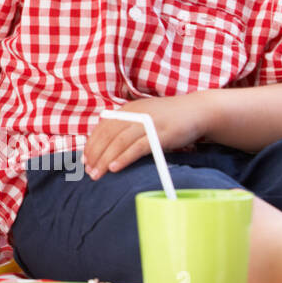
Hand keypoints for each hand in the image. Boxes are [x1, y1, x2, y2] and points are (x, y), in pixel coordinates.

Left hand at [82, 94, 209, 180]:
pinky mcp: (160, 134)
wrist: (197, 111)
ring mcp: (147, 123)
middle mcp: (135, 113)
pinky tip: (114, 168)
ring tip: (97, 173)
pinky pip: (137, 147)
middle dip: (95, 154)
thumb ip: (127, 126)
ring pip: (119, 142)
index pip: (103, 127)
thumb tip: (108, 144)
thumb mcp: (144, 117)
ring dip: (105, 159)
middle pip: (107, 135)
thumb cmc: (169, 118)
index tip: (85, 159)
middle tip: (88, 171)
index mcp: (128, 109)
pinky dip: (123, 158)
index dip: (92, 144)